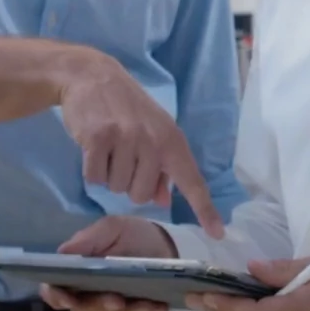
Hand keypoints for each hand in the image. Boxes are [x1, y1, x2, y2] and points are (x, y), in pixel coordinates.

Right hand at [38, 215, 179, 310]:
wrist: (164, 245)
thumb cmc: (131, 236)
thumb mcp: (113, 228)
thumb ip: (89, 239)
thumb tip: (63, 252)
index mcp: (74, 274)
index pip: (55, 292)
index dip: (57, 297)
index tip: (66, 298)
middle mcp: (87, 297)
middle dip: (98, 306)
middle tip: (116, 299)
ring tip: (146, 302)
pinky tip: (159, 307)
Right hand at [56, 49, 224, 236]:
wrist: (93, 76)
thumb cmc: (127, 108)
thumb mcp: (153, 132)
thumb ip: (162, 167)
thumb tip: (164, 200)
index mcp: (172, 141)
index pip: (192, 181)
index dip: (205, 209)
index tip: (217, 234)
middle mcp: (153, 141)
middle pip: (141, 196)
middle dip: (129, 184)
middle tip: (123, 156)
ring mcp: (126, 138)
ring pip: (116, 188)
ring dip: (108, 174)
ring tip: (108, 147)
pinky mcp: (98, 138)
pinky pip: (94, 178)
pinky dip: (91, 170)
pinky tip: (93, 146)